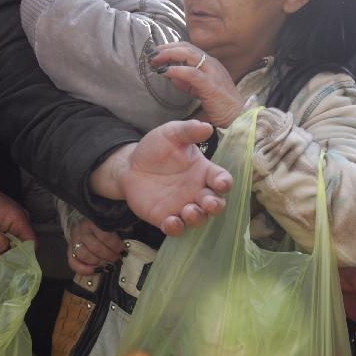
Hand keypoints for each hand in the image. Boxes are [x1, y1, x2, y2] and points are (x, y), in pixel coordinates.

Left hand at [0, 188, 35, 253]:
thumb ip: (0, 246)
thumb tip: (7, 254)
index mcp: (20, 220)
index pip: (33, 244)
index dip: (23, 255)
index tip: (8, 259)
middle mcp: (23, 217)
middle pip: (25, 242)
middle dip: (11, 251)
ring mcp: (18, 215)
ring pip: (18, 237)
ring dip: (7, 245)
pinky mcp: (11, 215)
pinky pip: (13, 231)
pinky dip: (5, 238)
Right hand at [67, 219, 123, 275]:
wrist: (82, 223)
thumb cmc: (99, 225)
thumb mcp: (109, 222)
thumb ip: (119, 227)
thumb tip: (128, 231)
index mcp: (93, 222)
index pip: (105, 235)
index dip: (116, 245)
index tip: (123, 250)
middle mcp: (82, 231)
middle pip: (96, 247)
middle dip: (109, 256)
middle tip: (117, 258)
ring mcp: (74, 241)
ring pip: (85, 255)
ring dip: (99, 262)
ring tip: (108, 264)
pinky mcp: (69, 251)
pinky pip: (73, 263)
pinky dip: (85, 270)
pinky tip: (96, 270)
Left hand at [91, 120, 232, 235]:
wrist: (130, 165)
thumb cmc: (156, 148)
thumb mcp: (171, 133)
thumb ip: (188, 130)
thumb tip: (207, 126)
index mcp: (203, 172)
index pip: (220, 179)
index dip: (224, 182)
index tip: (222, 183)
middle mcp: (197, 192)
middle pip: (215, 203)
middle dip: (215, 205)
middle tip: (208, 203)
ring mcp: (182, 207)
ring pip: (198, 219)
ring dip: (197, 218)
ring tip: (189, 211)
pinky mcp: (166, 218)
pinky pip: (176, 229)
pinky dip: (176, 228)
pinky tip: (171, 222)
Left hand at [151, 42, 243, 127]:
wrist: (238, 117)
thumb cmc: (220, 105)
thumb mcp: (199, 90)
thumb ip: (186, 83)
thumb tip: (170, 75)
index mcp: (209, 63)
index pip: (189, 48)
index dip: (171, 47)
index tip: (157, 52)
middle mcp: (211, 63)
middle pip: (187, 48)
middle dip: (167, 48)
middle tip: (152, 53)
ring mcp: (212, 72)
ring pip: (189, 55)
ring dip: (169, 55)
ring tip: (155, 60)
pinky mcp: (211, 84)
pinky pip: (191, 73)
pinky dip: (177, 70)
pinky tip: (165, 72)